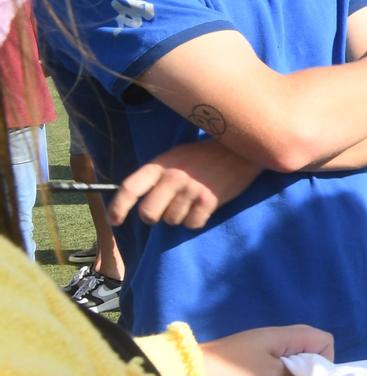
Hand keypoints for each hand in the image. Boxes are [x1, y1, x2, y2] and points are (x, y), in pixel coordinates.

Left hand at [112, 140, 263, 227]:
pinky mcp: (209, 201)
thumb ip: (156, 175)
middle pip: (149, 213)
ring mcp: (192, 190)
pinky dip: (196, 220)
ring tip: (191, 202)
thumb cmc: (204, 155)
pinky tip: (203, 207)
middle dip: (154, 217)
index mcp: (160, 165)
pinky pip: (192, 224)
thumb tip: (136, 201)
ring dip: (179, 217)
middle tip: (163, 212)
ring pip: (172, 221)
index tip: (116, 221)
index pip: (129, 189)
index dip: (117, 208)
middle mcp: (173, 177)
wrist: (241, 151)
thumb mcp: (176, 156)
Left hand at [200, 324, 333, 375]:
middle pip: (311, 343)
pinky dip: (283, 370)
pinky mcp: (253, 354)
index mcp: (284, 336)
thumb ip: (295, 373)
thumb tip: (309, 372)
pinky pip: (280, 358)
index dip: (325, 358)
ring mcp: (264, 344)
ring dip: (297, 369)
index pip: (323, 339)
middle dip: (313, 364)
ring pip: (295, 352)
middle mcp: (277, 335)